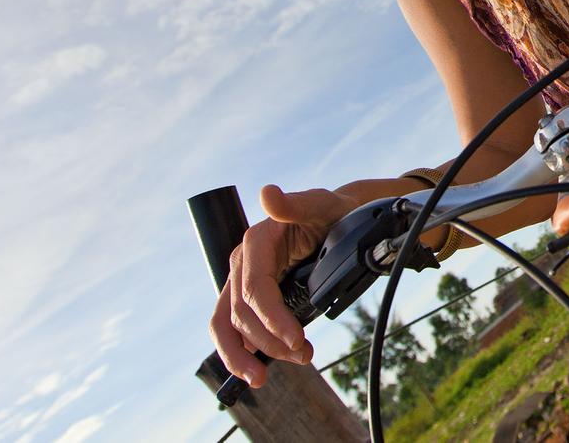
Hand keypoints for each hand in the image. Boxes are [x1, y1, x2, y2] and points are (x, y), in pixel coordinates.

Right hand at [209, 184, 354, 387]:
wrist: (337, 220)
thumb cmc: (330, 211)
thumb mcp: (320, 203)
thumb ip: (294, 205)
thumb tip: (268, 194)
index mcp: (255, 242)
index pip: (254, 289)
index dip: (272, 319)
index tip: (298, 340)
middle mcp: (242, 263)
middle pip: (241, 314)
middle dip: (268, 342)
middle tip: (304, 356)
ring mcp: (243, 282)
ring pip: (231, 326)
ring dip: (250, 355)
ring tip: (275, 373)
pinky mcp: (249, 297)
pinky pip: (235, 328)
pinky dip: (243, 352)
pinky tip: (259, 368)